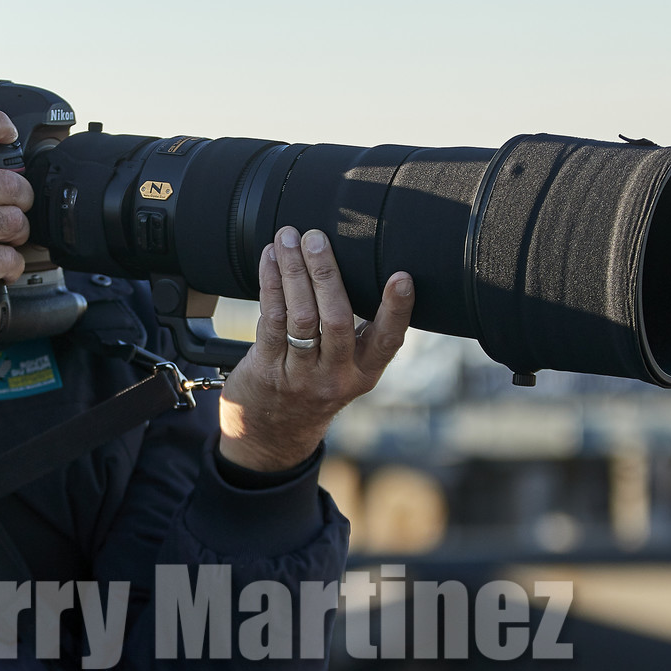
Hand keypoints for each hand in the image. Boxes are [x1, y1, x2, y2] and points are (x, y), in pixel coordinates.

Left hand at [218, 226, 413, 472]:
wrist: (272, 432)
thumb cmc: (314, 384)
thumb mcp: (347, 369)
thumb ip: (357, 333)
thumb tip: (361, 268)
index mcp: (364, 372)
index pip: (387, 340)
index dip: (397, 309)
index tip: (401, 276)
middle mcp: (336, 376)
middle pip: (336, 319)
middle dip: (326, 273)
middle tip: (316, 238)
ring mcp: (301, 375)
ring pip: (300, 316)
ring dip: (293, 271)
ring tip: (288, 238)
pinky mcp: (268, 369)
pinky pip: (271, 320)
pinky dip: (270, 285)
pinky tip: (269, 260)